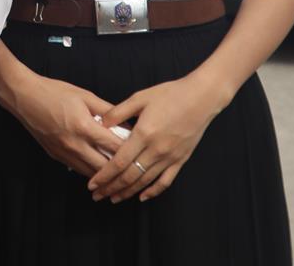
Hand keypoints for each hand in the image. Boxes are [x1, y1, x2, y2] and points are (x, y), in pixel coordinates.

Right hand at [7, 71, 125, 176]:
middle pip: (104, 167)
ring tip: (120, 175)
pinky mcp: (55, 156)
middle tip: (133, 170)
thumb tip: (127, 122)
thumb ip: (108, 110)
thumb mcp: (85, 95)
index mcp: (84, 127)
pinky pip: (77, 169)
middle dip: (120, 171)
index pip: (114, 147)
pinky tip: (98, 169)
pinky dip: (90, 170)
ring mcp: (63, 152)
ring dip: (105, 175)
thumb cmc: (53, 92)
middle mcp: (74, 144)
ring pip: (91, 173)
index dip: (130, 151)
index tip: (142, 152)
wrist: (23, 96)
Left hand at [89, 72, 231, 203]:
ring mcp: (170, 157)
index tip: (92, 184)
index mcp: (144, 134)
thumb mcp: (140, 98)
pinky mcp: (181, 160)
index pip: (119, 162)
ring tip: (114, 198)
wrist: (201, 97)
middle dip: (111, 188)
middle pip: (129, 176)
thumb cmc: (170, 94)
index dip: (104, 175)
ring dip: (128, 192)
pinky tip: (142, 197)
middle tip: (97, 196)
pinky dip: (153, 191)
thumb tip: (100, 124)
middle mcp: (156, 150)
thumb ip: (118, 112)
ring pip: (145, 182)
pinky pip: (165, 181)